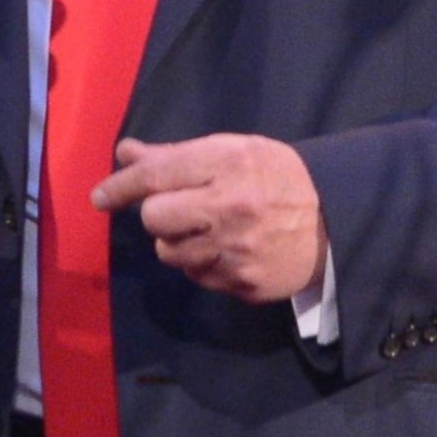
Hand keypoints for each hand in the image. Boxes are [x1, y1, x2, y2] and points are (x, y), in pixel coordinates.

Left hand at [89, 134, 327, 303]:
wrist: (337, 222)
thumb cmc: (276, 178)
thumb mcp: (233, 151)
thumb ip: (176, 155)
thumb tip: (125, 154)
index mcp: (227, 164)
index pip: (156, 176)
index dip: (121, 186)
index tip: (100, 197)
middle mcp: (230, 208)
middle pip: (154, 219)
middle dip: (157, 215)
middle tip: (178, 209)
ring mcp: (237, 250)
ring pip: (170, 253)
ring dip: (177, 242)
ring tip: (207, 230)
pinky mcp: (244, 284)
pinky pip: (197, 276)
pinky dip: (201, 264)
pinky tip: (226, 250)